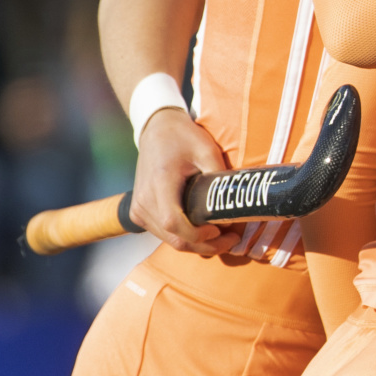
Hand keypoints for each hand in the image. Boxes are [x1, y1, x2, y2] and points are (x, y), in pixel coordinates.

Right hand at [132, 108, 235, 255]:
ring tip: (222, 235)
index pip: (174, 223)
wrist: (156, 130)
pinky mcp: (138, 212)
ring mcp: (138, 208)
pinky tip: (203, 230)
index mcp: (159, 183)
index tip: (221, 230)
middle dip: (204, 245)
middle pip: (173, 238)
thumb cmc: (183, 138)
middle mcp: (144, 200)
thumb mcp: (208, 151)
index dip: (199, 235)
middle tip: (231, 239)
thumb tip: (236, 210)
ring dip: (195, 244)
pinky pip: (163, 233)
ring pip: (169, 240)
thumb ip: (219, 180)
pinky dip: (183, 236)